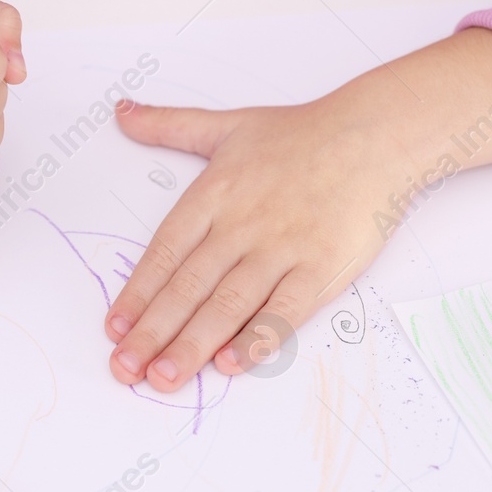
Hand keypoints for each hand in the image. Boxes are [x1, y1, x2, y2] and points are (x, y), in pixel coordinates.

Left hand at [102, 28, 491, 390]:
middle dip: (152, 332)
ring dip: (192, 345)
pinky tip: (231, 364)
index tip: (114, 328)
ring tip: (163, 379)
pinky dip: (257, 339)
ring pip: (228, 306)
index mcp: (214, 194)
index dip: (137, 293)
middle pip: (188, 287)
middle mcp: (241, 224)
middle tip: (124, 369)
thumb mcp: (227, 124)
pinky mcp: (321, 268)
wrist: (376, 135)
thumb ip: (169, 125)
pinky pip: (283, 311)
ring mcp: (281, 249)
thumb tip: (121, 113)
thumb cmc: (303, 133)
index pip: (164, 253)